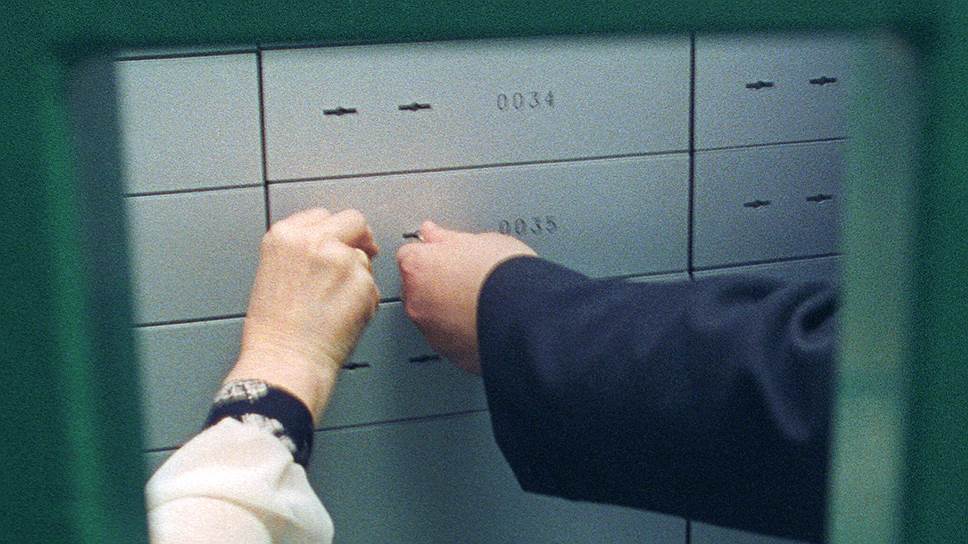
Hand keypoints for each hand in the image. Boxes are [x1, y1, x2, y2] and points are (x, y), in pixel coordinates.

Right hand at [224, 208, 379, 421]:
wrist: (285, 359)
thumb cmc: (274, 329)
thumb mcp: (273, 271)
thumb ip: (301, 250)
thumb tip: (329, 245)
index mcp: (285, 235)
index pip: (322, 215)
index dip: (334, 230)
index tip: (338, 239)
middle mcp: (314, 240)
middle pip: (353, 221)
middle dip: (359, 238)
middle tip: (361, 253)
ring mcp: (342, 260)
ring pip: (364, 258)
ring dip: (358, 275)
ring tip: (335, 304)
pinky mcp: (363, 282)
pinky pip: (372, 286)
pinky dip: (365, 300)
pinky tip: (344, 315)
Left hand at [396, 221, 535, 373]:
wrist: (526, 314)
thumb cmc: (504, 274)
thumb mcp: (480, 240)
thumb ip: (448, 238)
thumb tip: (434, 233)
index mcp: (418, 267)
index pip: (410, 255)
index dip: (432, 255)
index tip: (446, 256)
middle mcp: (417, 301)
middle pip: (417, 288)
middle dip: (436, 284)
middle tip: (466, 278)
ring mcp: (431, 330)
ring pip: (431, 316)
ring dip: (447, 310)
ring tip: (479, 301)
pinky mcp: (449, 353)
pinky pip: (449, 339)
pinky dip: (461, 332)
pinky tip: (483, 321)